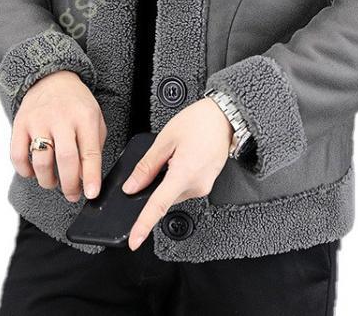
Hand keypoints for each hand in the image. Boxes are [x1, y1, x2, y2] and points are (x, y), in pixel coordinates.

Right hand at [10, 71, 106, 201]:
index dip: (92, 176)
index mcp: (85, 117)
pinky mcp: (20, 124)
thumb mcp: (95, 118)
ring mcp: (38, 120)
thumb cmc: (76, 104)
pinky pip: (17, 155)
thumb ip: (94, 146)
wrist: (52, 78)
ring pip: (41, 161)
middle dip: (70, 185)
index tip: (92, 194)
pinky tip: (33, 172)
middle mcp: (61, 118)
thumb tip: (88, 179)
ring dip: (47, 180)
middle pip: (66, 159)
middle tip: (72, 196)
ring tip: (53, 182)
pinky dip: (24, 171)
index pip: (90, 152)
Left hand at [122, 97, 233, 249]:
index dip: (144, 225)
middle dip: (156, 184)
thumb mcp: (165, 139)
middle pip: (165, 197)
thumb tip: (132, 187)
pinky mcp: (207, 183)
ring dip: (168, 179)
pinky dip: (178, 177)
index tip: (134, 240)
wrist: (225, 116)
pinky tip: (183, 157)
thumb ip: (147, 166)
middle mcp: (197, 185)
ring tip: (177, 151)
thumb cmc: (199, 121)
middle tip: (163, 157)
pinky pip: (185, 186)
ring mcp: (204, 186)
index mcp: (184, 173)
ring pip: (174, 192)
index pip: (158, 205)